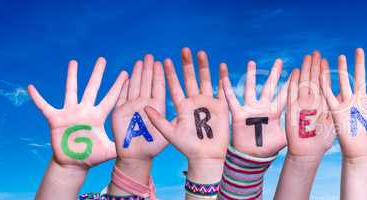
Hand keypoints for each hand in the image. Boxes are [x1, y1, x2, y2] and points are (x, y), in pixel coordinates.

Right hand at [29, 57, 126, 168]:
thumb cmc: (92, 156)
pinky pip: (44, 106)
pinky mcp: (55, 119)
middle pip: (92, 88)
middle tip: (102, 59)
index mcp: (98, 116)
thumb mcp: (109, 151)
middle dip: (97, 74)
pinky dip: (37, 98)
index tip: (126, 73)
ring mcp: (70, 113)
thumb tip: (135, 145)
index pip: (111, 98)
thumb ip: (120, 146)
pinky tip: (31, 87)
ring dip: (72, 77)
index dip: (118, 87)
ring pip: (71, 91)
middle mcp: (85, 111)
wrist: (74, 163)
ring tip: (74, 62)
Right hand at [111, 54, 168, 160]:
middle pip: (146, 83)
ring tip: (140, 61)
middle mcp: (145, 104)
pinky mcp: (120, 111)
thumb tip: (174, 107)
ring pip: (135, 86)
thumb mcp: (165, 133)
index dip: (160, 75)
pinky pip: (121, 96)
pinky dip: (123, 86)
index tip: (162, 62)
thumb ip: (167, 120)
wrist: (136, 156)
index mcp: (157, 107)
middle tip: (150, 56)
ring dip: (137, 74)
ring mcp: (132, 107)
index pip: (158, 87)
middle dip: (148, 70)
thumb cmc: (153, 147)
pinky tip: (125, 76)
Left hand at [143, 48, 229, 182]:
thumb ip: (158, 120)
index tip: (164, 61)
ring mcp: (208, 103)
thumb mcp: (169, 133)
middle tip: (184, 50)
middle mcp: (194, 102)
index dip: (170, 74)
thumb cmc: (186, 147)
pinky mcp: (221, 107)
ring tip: (201, 53)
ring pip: (205, 80)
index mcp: (181, 106)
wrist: (205, 156)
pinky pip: (222, 89)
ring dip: (204, 67)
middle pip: (190, 79)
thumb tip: (144, 107)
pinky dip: (222, 78)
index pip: (174, 86)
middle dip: (188, 65)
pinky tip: (221, 66)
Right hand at [221, 56, 289, 157]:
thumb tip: (311, 127)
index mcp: (275, 112)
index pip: (284, 95)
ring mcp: (250, 110)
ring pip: (251, 89)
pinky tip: (224, 78)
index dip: (290, 84)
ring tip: (252, 62)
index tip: (297, 71)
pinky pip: (232, 100)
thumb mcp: (284, 139)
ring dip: (251, 76)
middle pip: (269, 87)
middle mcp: (263, 108)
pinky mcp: (238, 115)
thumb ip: (294, 130)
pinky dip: (227, 90)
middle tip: (280, 60)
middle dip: (274, 74)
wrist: (252, 157)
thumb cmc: (268, 148)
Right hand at [283, 51, 335, 156]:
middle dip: (315, 66)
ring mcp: (303, 105)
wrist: (309, 153)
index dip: (325, 72)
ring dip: (306, 70)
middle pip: (314, 80)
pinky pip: (292, 94)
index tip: (328, 59)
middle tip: (317, 52)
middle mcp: (313, 102)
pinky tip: (295, 71)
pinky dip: (293, 83)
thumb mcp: (336, 122)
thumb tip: (350, 94)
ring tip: (308, 57)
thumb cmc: (323, 140)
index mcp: (323, 103)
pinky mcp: (293, 110)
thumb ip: (340, 108)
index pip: (324, 84)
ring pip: (304, 83)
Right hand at [320, 48, 366, 158]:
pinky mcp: (337, 112)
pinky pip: (330, 96)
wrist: (362, 154)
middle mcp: (360, 100)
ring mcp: (348, 105)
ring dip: (342, 70)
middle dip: (359, 64)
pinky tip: (322, 74)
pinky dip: (325, 85)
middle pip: (359, 77)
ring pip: (344, 83)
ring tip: (342, 56)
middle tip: (359, 50)